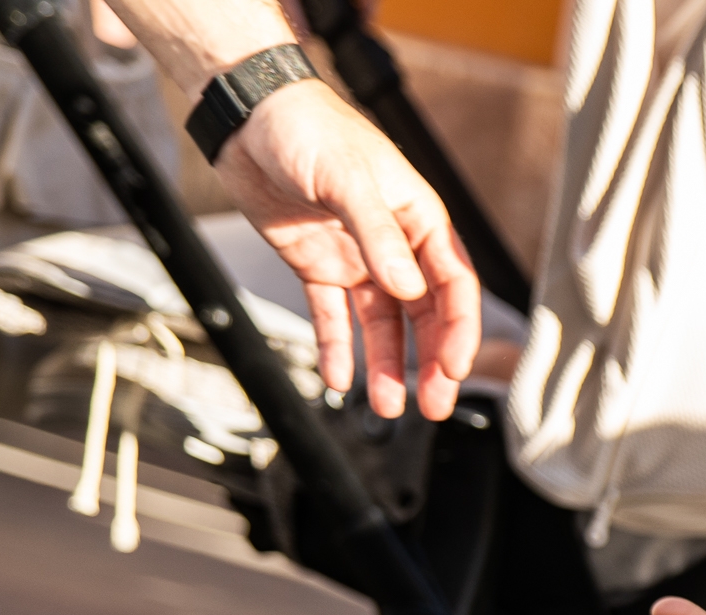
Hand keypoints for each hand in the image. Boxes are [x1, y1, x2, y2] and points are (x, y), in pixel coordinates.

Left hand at [217, 80, 482, 421]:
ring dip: (387, 365)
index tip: (456, 368)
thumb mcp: (348, 177)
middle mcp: (394, 244)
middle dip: (432, 362)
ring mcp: (356, 257)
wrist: (246, 115)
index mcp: (418, 219)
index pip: (453, 284)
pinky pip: (333, 316)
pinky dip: (337, 347)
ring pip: (383, 324)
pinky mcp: (318, 264)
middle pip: (425, 314)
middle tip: (433, 404)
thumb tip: (407, 288)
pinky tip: (340, 379)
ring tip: (389, 407)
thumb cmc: (306, 126)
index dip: (459, 329)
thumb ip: (379, 235)